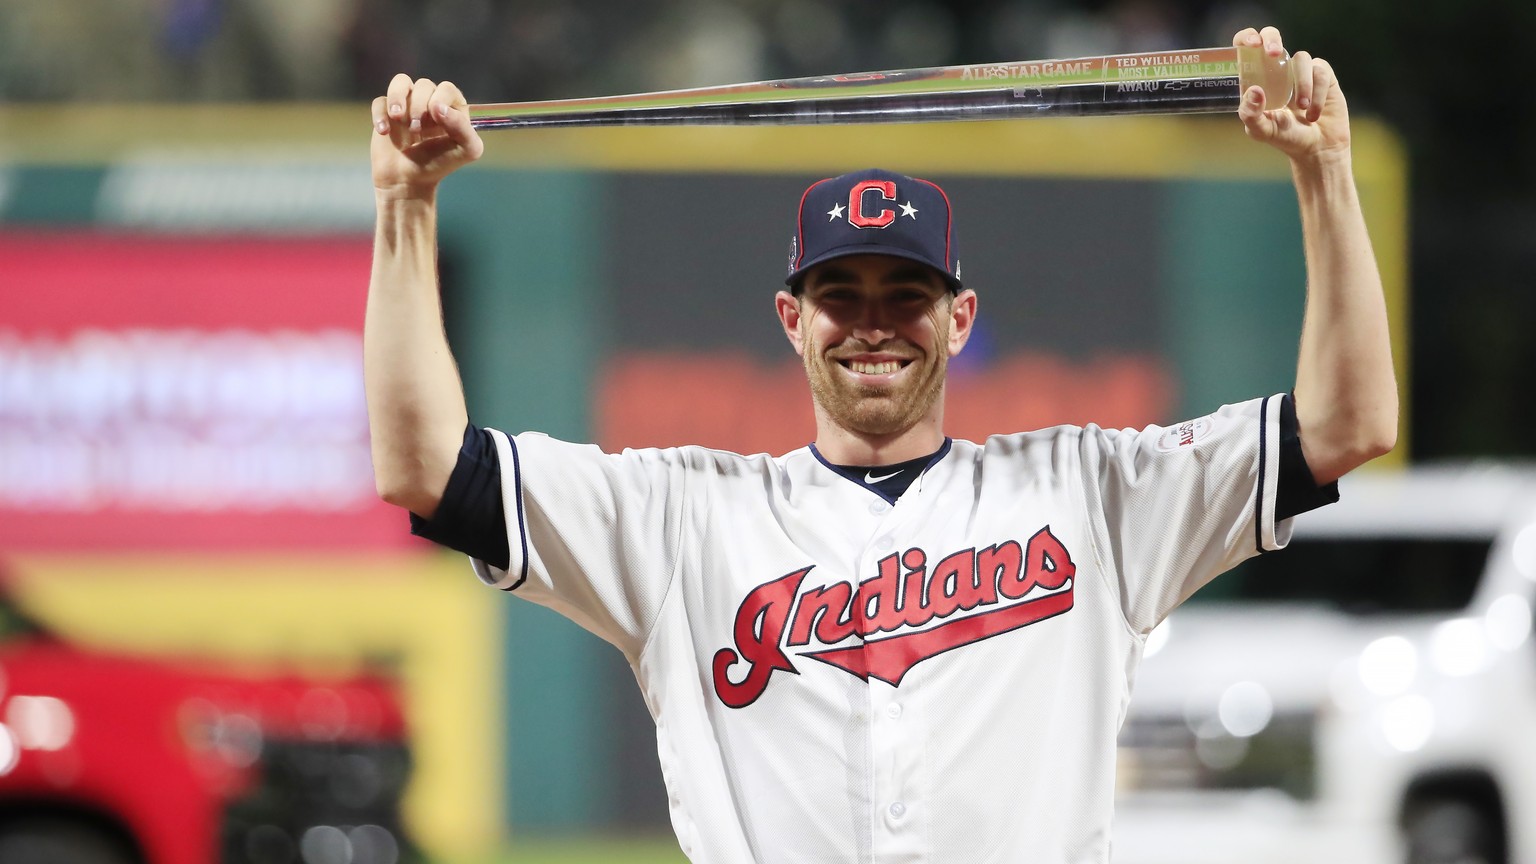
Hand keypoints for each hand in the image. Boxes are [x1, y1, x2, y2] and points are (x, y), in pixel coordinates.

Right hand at [370, 75, 484, 199]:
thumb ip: (463, 128)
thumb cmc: (440, 164)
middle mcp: (430, 102)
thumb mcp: (465, 151)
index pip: (447, 89)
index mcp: (452, 108)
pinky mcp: (386, 113)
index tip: (435, 117)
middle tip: (416, 129)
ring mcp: (407, 106)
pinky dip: (380, 114)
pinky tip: (384, 131)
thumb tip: (439, 106)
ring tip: (397, 118)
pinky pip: (380, 101)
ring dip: (397, 97)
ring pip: (401, 82)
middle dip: (419, 105)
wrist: (409, 182)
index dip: (440, 98)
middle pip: (424, 85)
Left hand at [1234, 27, 1349, 165]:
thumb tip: (1254, 90)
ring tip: (1304, 110)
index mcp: (1257, 78)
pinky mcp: (1322, 74)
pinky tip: (1314, 114)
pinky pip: (1320, 71)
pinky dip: (1317, 93)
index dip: (1246, 38)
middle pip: (1271, 35)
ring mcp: (1300, 70)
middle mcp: (1277, 69)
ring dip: (1302, 85)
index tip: (1251, 44)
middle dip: (1272, 39)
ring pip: (1301, 59)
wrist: (1317, 147)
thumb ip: (1251, 114)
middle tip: (1274, 53)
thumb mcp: (1262, 131)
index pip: (1246, 48)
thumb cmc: (1285, 138)